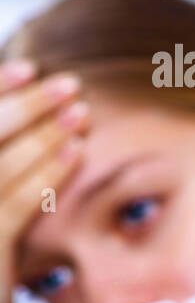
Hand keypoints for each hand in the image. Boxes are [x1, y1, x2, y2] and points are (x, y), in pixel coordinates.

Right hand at [0, 59, 87, 302]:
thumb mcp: (1, 234)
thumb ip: (9, 186)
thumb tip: (51, 136)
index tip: (26, 68)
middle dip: (21, 105)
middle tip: (66, 83)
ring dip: (41, 133)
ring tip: (79, 111)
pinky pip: (12, 207)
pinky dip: (45, 174)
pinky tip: (75, 154)